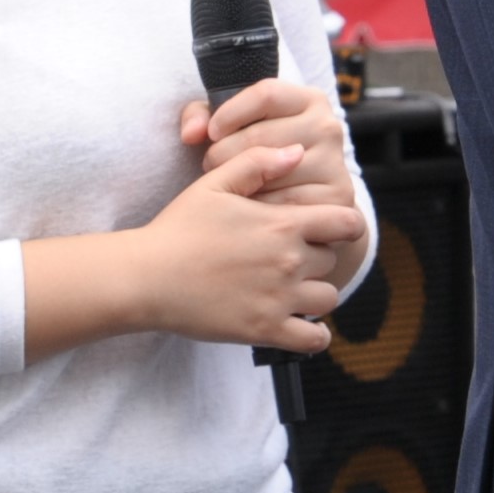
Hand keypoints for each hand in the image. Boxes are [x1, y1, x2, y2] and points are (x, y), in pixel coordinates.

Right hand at [136, 140, 362, 350]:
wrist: (145, 277)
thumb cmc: (178, 228)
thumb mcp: (215, 183)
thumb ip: (259, 163)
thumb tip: (296, 152)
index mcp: (283, 224)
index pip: (348, 223)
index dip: (344, 225)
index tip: (330, 229)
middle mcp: (289, 261)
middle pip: (332, 259)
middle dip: (318, 256)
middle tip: (290, 258)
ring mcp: (279, 298)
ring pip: (329, 298)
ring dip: (316, 294)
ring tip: (292, 290)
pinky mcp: (264, 330)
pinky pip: (314, 340)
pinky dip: (314, 336)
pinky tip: (299, 325)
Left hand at [187, 79, 351, 206]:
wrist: (309, 201)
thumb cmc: (265, 156)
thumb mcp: (239, 126)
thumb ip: (204, 117)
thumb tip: (190, 134)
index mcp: (310, 100)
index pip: (266, 93)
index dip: (230, 113)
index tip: (212, 133)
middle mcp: (328, 127)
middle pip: (259, 136)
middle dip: (223, 155)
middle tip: (213, 168)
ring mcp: (334, 163)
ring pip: (268, 173)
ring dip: (238, 185)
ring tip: (231, 187)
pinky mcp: (336, 198)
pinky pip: (281, 205)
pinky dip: (258, 210)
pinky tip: (249, 209)